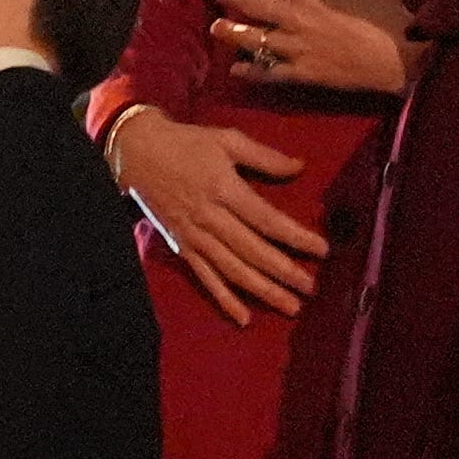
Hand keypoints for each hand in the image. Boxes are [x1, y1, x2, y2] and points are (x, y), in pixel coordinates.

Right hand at [112, 110, 320, 325]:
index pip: (267, 220)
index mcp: (224, 189)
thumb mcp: (226, 139)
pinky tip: (244, 318)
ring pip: (233, 270)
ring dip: (263, 291)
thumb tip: (299, 167)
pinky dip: (224, 299)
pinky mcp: (181, 247)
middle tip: (312, 287)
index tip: (322, 250)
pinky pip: (205, 277)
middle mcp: (210, 218)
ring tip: (291, 307)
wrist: (136, 152)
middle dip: (285, 272)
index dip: (296, 237)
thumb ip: (264, 156)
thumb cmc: (185, 143)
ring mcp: (194, 236)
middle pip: (253, 251)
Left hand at [214, 0, 416, 94]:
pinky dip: (250, 71)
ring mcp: (295, 48)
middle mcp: (294, 18)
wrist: (400, 56)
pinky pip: (269, 72)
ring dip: (232, 32)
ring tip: (216, 27)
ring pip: (253, 39)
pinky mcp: (302, 73)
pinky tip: (236, 69)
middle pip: (253, 5)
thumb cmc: (382, 9)